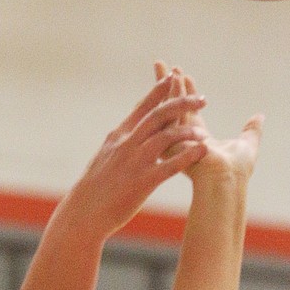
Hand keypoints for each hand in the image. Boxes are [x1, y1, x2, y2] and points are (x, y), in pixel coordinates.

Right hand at [69, 72, 208, 237]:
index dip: (159, 91)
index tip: (173, 78)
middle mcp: (127, 144)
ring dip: (187, 131)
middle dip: (181, 104)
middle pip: (158, 116)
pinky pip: (169, 166)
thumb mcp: (105, 157)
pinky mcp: (142, 182)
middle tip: (202, 98)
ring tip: (204, 131)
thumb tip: (130, 134)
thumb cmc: (95, 188)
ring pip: (165, 137)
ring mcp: (135, 162)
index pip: (142, 108)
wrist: (84, 212)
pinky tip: (202, 151)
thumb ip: (121, 144)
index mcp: (119, 136)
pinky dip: (187, 156)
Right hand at [154, 62, 262, 195]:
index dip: (186, 93)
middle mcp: (184, 138)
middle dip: (168, 85)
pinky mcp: (172, 137)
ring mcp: (176, 138)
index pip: (189, 112)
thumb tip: (260, 117)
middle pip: (174, 106)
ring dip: (167, 86)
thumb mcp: (248, 144)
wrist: (226, 181)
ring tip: (164, 66)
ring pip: (169, 106)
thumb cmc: (238, 170)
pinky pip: (170, 110)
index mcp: (199, 139)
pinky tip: (171, 78)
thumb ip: (252, 130)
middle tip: (162, 65)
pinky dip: (171, 94)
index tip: (184, 76)